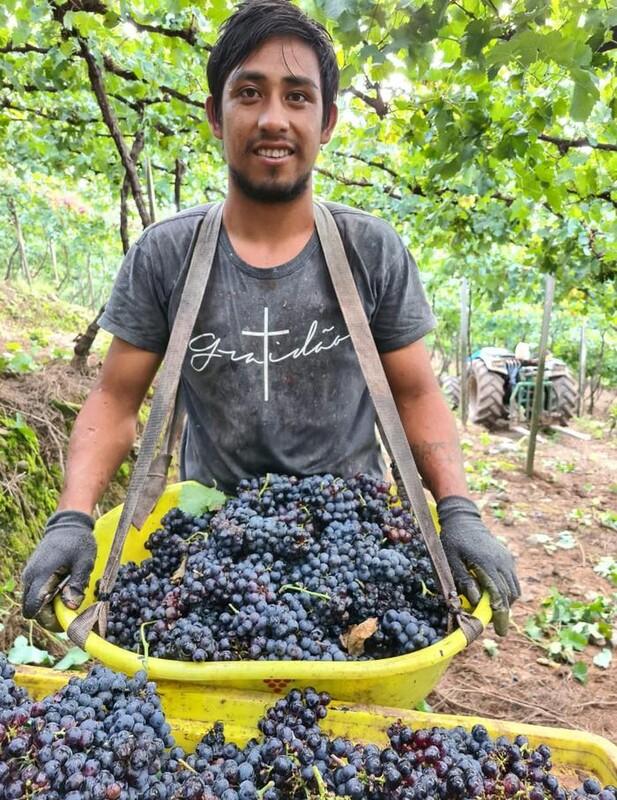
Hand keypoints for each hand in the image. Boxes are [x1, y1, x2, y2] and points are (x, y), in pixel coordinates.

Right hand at [22, 510, 95, 629]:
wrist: (68, 524)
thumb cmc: (78, 542)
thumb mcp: (84, 562)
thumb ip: (77, 584)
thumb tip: (70, 606)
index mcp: (41, 575)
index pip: (34, 608)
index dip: (49, 620)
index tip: (67, 619)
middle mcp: (30, 577)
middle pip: (31, 610)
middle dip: (49, 616)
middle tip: (71, 610)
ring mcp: (29, 575)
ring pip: (33, 602)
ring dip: (49, 606)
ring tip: (70, 594)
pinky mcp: (32, 574)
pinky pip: (35, 593)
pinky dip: (48, 597)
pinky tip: (65, 587)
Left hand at [437, 495, 519, 635]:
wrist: (463, 520)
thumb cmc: (452, 541)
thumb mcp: (450, 561)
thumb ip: (463, 580)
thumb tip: (477, 602)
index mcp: (487, 564)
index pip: (499, 596)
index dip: (500, 616)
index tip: (499, 632)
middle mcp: (502, 563)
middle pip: (510, 596)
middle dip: (503, 612)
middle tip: (492, 624)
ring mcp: (507, 560)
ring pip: (514, 589)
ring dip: (505, 602)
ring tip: (491, 609)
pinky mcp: (508, 558)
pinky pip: (512, 580)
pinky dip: (506, 592)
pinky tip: (493, 594)